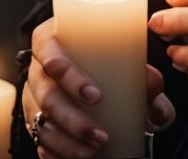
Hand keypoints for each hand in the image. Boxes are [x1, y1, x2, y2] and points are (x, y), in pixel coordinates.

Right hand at [23, 16, 174, 157]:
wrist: (79, 56)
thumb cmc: (100, 53)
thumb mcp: (118, 52)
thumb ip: (143, 76)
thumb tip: (156, 101)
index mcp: (51, 39)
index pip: (50, 52)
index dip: (69, 75)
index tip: (96, 96)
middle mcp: (37, 69)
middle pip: (47, 95)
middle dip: (73, 120)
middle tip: (101, 136)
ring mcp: (31, 96)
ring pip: (41, 122)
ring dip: (67, 143)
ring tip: (94, 152)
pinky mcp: (32, 118)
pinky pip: (38, 139)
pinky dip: (54, 152)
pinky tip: (73, 158)